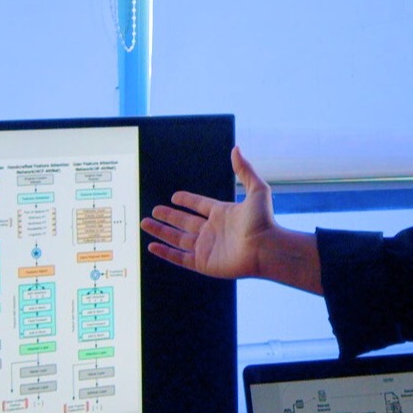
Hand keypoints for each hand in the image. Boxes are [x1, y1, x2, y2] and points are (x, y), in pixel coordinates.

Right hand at [141, 147, 317, 289]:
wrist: (267, 249)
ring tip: (145, 223)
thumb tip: (236, 148)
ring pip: (177, 239)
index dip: (187, 200)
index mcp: (223, 213)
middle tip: (153, 211)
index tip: (174, 197)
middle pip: (184, 222)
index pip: (200, 205)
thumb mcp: (257, 190)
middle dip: (168, 217)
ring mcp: (207, 248)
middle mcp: (213, 230)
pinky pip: (179, 257)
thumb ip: (244, 170)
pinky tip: (152, 246)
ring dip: (161, 231)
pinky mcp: (203, 263)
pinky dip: (165, 252)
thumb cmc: (264, 221)